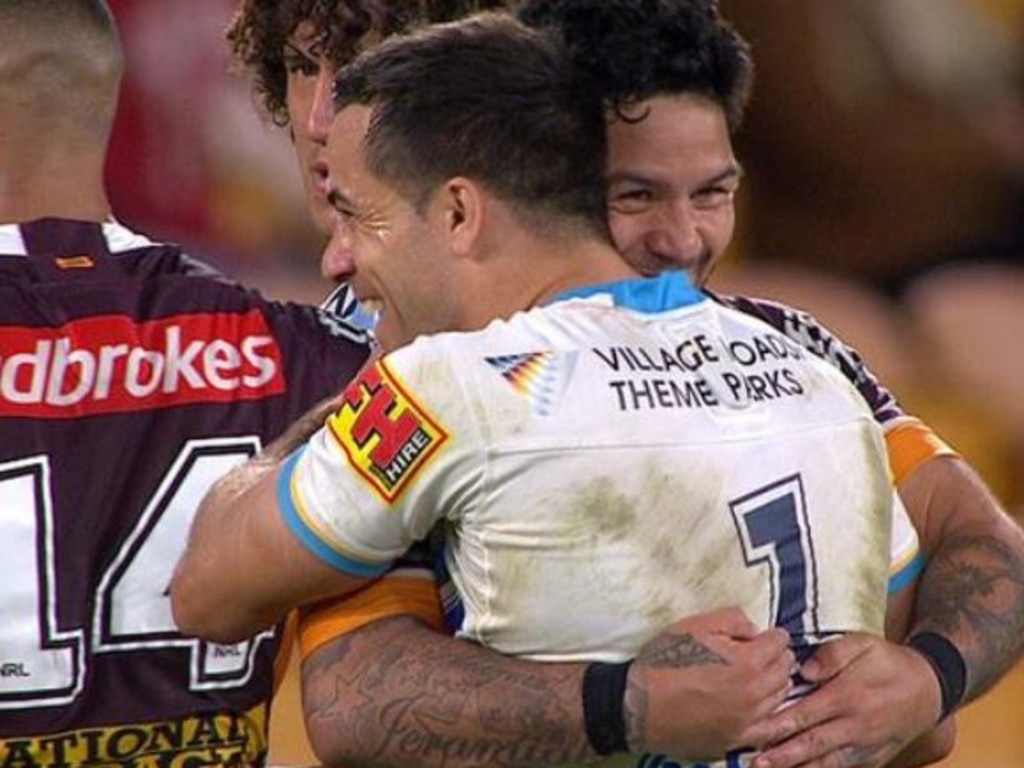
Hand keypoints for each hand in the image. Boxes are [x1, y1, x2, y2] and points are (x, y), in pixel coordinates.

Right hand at [626, 607, 794, 760]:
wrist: (638, 705)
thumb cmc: (663, 662)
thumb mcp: (694, 625)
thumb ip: (732, 620)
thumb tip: (754, 630)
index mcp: (747, 663)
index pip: (780, 643)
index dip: (773, 635)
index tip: (767, 636)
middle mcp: (754, 695)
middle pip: (785, 670)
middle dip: (777, 658)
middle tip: (764, 653)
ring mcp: (747, 722)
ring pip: (780, 699)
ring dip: (775, 684)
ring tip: (759, 676)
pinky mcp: (736, 741)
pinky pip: (768, 729)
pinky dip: (770, 715)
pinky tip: (759, 706)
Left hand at [749, 633, 946, 767]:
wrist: (929, 689)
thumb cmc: (889, 662)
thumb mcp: (863, 644)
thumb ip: (832, 654)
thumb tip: (804, 670)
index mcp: (847, 696)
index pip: (804, 714)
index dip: (777, 725)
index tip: (753, 731)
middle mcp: (855, 726)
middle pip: (811, 744)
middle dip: (781, 756)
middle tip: (755, 763)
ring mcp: (865, 747)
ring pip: (826, 764)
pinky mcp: (872, 759)